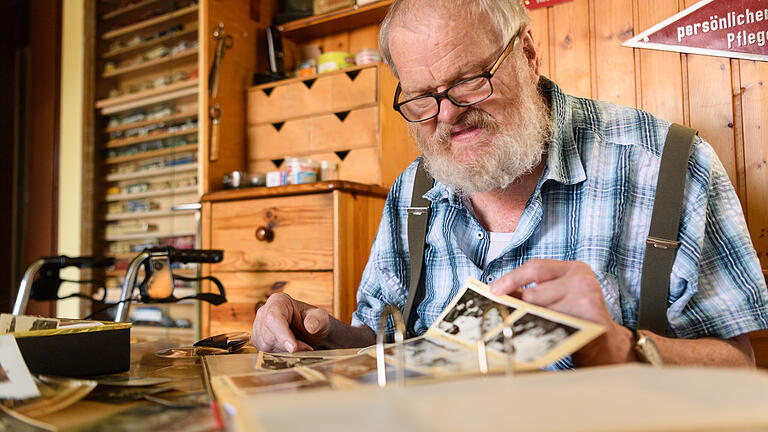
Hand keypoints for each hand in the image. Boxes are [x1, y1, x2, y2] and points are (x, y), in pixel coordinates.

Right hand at [250, 292, 329, 352]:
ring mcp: (259, 329)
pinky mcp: (259, 343)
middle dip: (288, 346)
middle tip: (307, 348)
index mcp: (278, 301)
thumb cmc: (314, 321)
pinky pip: (265, 355)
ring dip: (285, 352)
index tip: (292, 349)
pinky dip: (280, 357)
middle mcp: (264, 313)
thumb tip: (310, 326)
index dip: (282, 334)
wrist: (311, 333)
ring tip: (302, 347)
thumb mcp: (321, 317)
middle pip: (269, 336)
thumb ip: (318, 319)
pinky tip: (291, 353)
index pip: (274, 318)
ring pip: (266, 347)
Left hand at [489, 259, 632, 364]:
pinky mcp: (590, 317)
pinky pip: (555, 325)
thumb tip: (499, 292)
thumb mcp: (556, 298)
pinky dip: (546, 331)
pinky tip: (548, 335)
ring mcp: (587, 297)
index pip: (535, 267)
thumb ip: (531, 291)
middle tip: (509, 316)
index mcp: (573, 269)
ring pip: (542, 311)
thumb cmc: (576, 319)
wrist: (605, 344)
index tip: (494, 291)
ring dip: (534, 322)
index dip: (511, 279)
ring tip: (538, 329)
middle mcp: (581, 279)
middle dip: (519, 307)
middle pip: (534, 291)